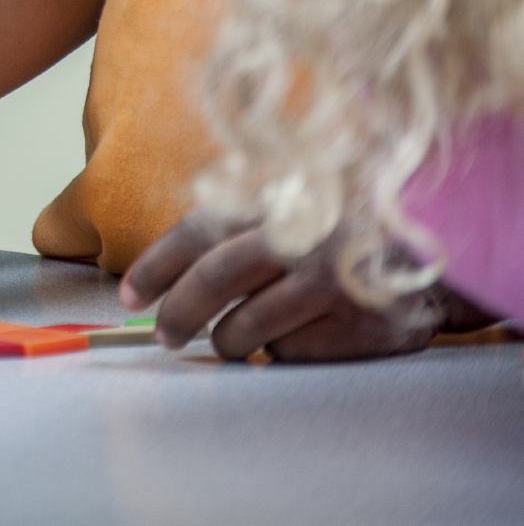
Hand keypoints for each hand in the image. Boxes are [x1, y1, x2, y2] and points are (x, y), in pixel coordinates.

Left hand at [122, 214, 449, 361]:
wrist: (428, 256)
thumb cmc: (334, 234)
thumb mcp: (286, 209)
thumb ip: (232, 229)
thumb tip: (158, 277)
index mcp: (276, 203)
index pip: (198, 232)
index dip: (156, 266)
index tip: (129, 297)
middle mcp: (302, 239)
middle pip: (215, 280)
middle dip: (178, 313)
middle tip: (164, 335)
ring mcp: (332, 285)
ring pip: (247, 328)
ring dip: (228, 341)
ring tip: (233, 339)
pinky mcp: (358, 328)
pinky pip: (291, 353)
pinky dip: (280, 351)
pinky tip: (300, 334)